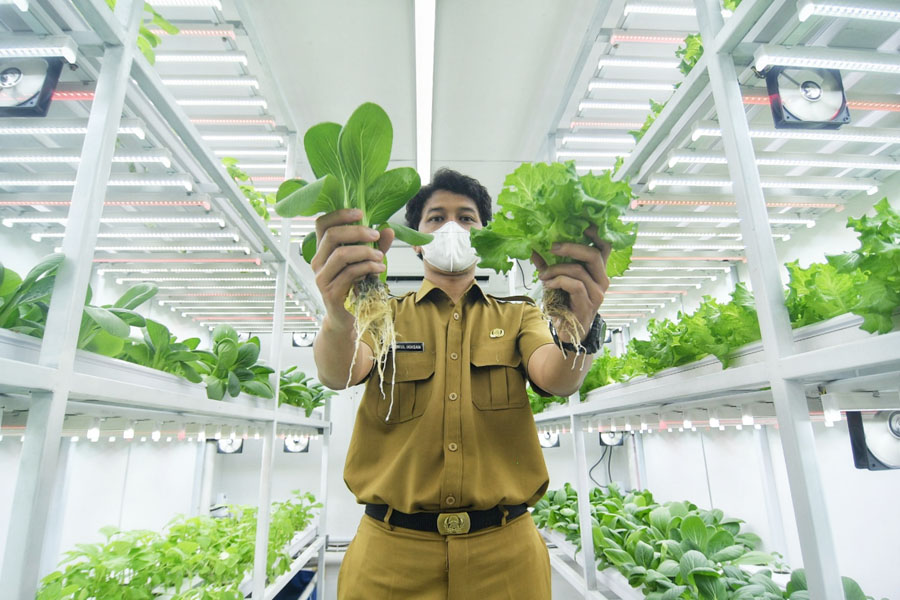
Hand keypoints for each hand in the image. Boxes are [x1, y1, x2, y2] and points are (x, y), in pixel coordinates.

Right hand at [312, 209, 393, 326]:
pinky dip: (367, 268)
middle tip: (375, 235)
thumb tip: (388, 229)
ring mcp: (322, 277)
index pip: (322, 224)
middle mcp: (318, 262)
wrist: (347, 318)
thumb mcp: (366, 263)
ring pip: (341, 254)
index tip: (360, 213)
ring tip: (380, 257)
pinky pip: (349, 273)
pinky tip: (379, 269)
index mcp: (323, 250)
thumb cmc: (355, 287)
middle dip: (357, 231)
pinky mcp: (330, 292)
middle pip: (332, 235)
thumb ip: (375, 247)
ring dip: (365, 252)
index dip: (340, 215)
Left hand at [532, 226, 609, 339]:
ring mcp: (597, 293)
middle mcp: (601, 280)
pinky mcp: (588, 304)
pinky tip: (548, 284)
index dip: (597, 234)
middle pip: (593, 254)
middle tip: (552, 247)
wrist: (569, 332)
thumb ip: (548, 266)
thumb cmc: (565, 305)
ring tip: (544, 275)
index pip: (605, 248)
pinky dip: (559, 281)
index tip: (583, 225)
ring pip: (580, 270)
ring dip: (557, 269)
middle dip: (571, 247)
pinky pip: (575, 285)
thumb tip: (534, 249)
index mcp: (597, 271)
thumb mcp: (556, 281)